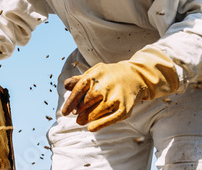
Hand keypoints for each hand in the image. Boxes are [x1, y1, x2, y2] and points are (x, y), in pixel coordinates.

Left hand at [62, 46, 178, 131]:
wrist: (136, 76)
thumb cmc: (110, 76)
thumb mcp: (95, 73)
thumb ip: (80, 79)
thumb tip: (65, 85)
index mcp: (96, 75)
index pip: (79, 89)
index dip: (70, 102)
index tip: (65, 112)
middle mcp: (106, 85)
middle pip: (87, 101)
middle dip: (79, 110)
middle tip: (75, 115)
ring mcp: (116, 97)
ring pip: (97, 111)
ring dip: (87, 118)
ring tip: (80, 121)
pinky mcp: (125, 107)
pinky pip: (111, 118)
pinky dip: (100, 124)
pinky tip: (91, 128)